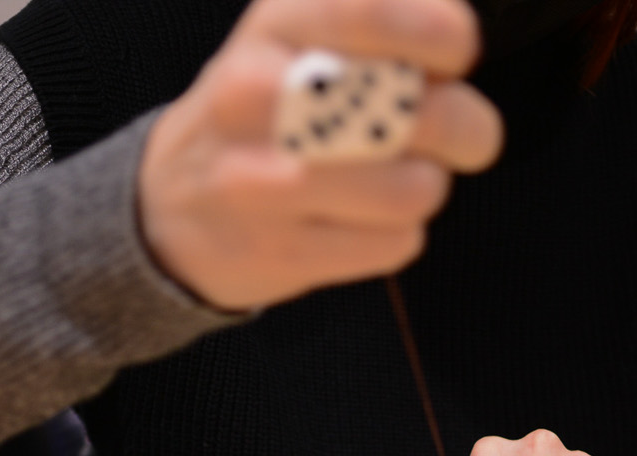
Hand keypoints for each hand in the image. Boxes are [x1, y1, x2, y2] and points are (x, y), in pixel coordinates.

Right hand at [138, 0, 503, 311]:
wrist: (170, 205)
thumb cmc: (264, 112)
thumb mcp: (300, 34)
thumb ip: (379, 23)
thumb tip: (456, 40)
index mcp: (275, 24)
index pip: (375, 13)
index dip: (443, 36)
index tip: (456, 56)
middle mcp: (258, 95)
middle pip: (416, 112)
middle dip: (466, 127)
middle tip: (460, 134)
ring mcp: (263, 180)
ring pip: (413, 189)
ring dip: (425, 186)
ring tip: (396, 178)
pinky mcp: (280, 251)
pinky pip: (393, 244)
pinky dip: (397, 235)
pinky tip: (363, 220)